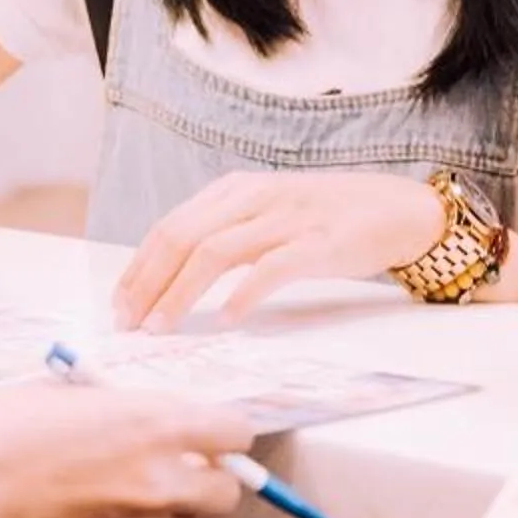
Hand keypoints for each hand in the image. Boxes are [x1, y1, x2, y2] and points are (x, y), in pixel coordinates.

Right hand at [0, 383, 253, 517]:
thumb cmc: (3, 430)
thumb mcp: (69, 391)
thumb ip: (122, 407)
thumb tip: (143, 414)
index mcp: (155, 425)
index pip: (235, 431)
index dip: (224, 431)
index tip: (209, 431)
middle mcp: (158, 481)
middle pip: (227, 493)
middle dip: (209, 478)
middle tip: (178, 466)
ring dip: (170, 508)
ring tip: (124, 489)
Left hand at [112, 171, 445, 331]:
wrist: (398, 209)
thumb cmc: (329, 218)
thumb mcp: (269, 211)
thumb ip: (228, 233)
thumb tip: (173, 277)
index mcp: (237, 189)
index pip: (170, 226)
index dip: (139, 267)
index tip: (119, 304)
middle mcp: (255, 197)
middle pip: (183, 237)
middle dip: (147, 284)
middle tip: (127, 324)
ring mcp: (286, 218)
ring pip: (216, 252)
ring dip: (180, 294)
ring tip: (160, 328)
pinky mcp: (318, 244)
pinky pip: (271, 268)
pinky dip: (243, 294)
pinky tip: (225, 319)